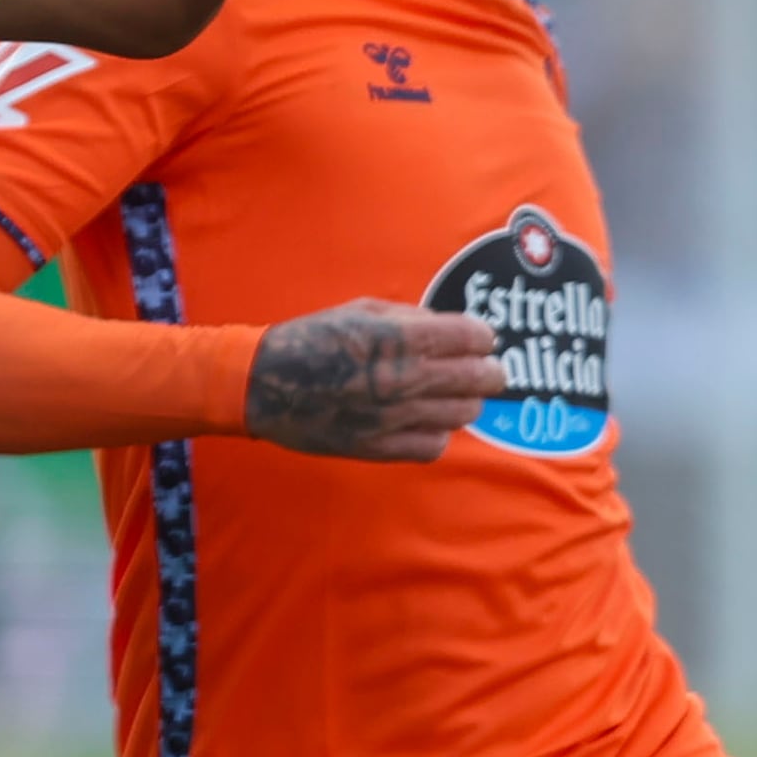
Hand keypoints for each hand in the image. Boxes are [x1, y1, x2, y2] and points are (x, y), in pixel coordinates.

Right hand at [243, 297, 503, 461]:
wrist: (267, 385)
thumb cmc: (312, 339)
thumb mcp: (362, 310)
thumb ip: (410, 318)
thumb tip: (446, 327)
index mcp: (403, 337)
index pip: (475, 337)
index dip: (482, 337)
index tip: (479, 339)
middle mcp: (406, 377)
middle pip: (481, 378)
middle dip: (489, 371)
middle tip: (486, 370)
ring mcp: (396, 416)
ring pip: (463, 414)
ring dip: (466, 402)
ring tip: (454, 395)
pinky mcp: (381, 447)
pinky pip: (434, 445)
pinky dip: (438, 433)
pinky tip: (427, 421)